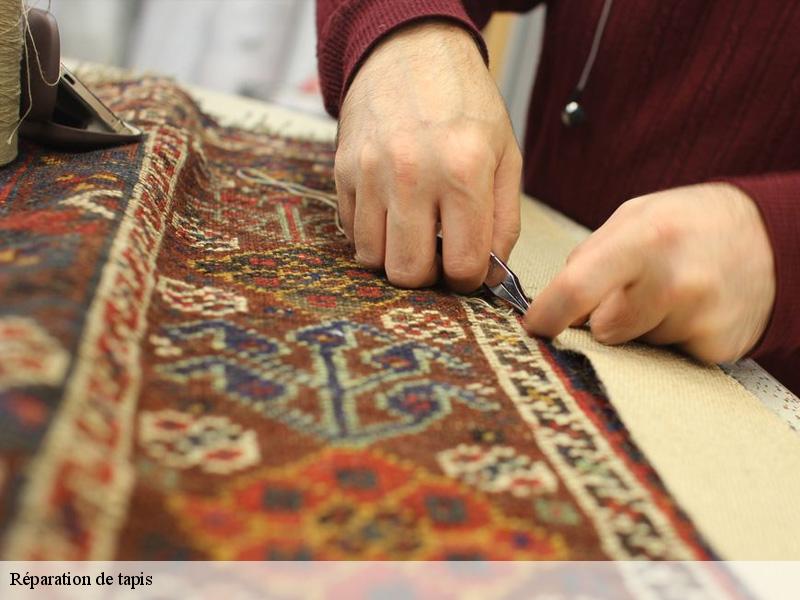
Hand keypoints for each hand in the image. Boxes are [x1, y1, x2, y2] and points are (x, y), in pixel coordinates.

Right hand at [334, 22, 521, 291]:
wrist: (409, 51)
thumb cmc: (464, 105)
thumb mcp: (505, 155)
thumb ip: (504, 221)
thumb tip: (490, 277)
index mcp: (464, 170)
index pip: (461, 265)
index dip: (467, 279)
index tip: (466, 267)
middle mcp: (413, 173)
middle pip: (408, 273)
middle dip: (427, 276)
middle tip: (437, 254)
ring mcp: (371, 172)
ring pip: (373, 259)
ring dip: (396, 255)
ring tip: (413, 232)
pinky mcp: (343, 170)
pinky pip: (351, 232)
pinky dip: (372, 234)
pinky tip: (390, 211)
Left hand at [524, 183, 775, 362]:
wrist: (770, 238)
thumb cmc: (690, 223)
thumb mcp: (634, 216)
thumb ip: (588, 257)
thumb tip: (553, 304)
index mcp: (645, 239)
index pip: (577, 290)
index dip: (547, 316)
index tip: (535, 327)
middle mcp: (675, 282)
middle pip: (604, 329)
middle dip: (606, 316)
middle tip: (635, 288)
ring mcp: (700, 319)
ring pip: (635, 345)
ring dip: (642, 327)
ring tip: (671, 292)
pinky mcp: (717, 347)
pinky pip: (666, 356)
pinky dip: (670, 338)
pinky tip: (693, 310)